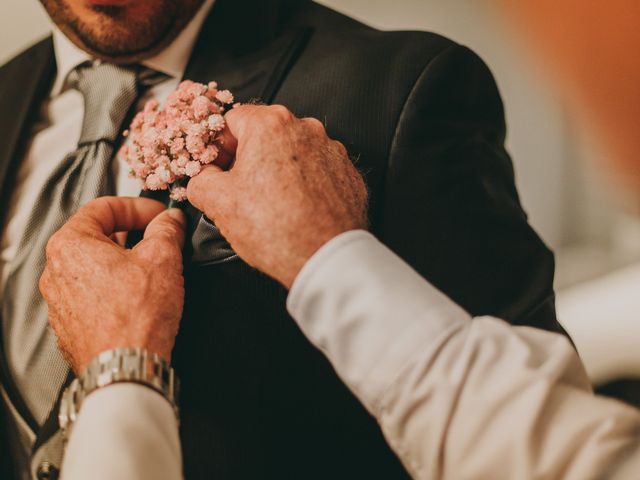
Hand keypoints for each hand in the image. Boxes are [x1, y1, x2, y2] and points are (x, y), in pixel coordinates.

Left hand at [39, 197, 185, 372]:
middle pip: (98, 236)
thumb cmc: (135, 317)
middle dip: (134, 234)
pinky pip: (94, 293)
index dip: (139, 207)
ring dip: (126, 261)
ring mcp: (61, 300)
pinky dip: (117, 287)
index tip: (160, 215)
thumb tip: (170, 221)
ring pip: (96, 266)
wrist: (125, 367)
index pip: (104, 207)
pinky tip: (141, 296)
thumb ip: (167, 229)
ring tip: (155, 269)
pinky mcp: (71, 324)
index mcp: (70, 244)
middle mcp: (56, 271)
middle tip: (161, 239)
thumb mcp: (163, 258)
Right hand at [187, 104, 367, 288]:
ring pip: (291, 153)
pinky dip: (304, 185)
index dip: (218, 147)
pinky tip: (294, 209)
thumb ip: (200, 179)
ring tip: (270, 205)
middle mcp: (306, 130)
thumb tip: (203, 177)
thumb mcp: (217, 202)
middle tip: (240, 190)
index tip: (216, 167)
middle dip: (248, 160)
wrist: (326, 258)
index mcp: (270, 125)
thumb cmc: (279, 231)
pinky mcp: (346, 173)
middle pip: (264, 135)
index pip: (231, 121)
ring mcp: (331, 150)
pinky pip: (316, 171)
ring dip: (277, 172)